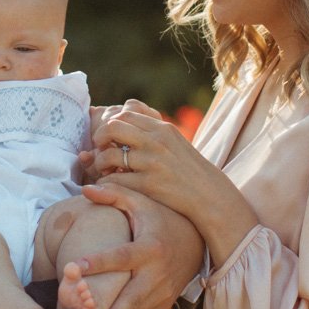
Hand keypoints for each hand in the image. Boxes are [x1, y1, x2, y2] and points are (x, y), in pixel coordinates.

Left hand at [77, 181, 204, 308]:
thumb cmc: (163, 219)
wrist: (198, 243)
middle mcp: (157, 274)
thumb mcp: (143, 203)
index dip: (97, 261)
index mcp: (149, 248)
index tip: (73, 267)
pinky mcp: (163, 304)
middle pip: (130, 297)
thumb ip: (114, 194)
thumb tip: (85, 188)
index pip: (120, 256)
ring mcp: (162, 292)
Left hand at [84, 101, 256, 254]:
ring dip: (100, 163)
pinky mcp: (149, 185)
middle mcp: (156, 142)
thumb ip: (151, 131)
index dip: (110, 124)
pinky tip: (110, 185)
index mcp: (162, 129)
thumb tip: (121, 118)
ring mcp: (152, 163)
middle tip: (101, 150)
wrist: (208, 195)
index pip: (125, 114)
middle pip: (112, 128)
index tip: (109, 137)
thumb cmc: (187, 169)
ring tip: (106, 170)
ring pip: (108, 155)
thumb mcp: (173, 142)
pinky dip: (106, 182)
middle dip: (99, 138)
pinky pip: (115, 180)